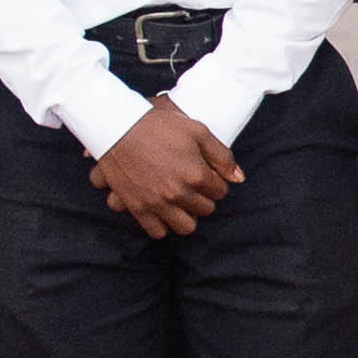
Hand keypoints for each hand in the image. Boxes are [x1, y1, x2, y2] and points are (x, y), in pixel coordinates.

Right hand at [90, 98, 241, 237]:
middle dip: (204, 197)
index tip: (207, 174)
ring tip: (182, 202)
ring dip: (187, 215)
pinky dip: (163, 224)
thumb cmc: (158, 125)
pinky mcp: (138, 208)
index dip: (216, 181)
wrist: (118, 126)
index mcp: (196, 175)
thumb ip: (222, 156)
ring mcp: (157, 203)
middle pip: (206, 209)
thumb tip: (239, 178)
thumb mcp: (197, 131)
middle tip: (194, 185)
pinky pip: (157, 231)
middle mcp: (178, 193)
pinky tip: (164, 210)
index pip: (221, 191)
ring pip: (186, 227)